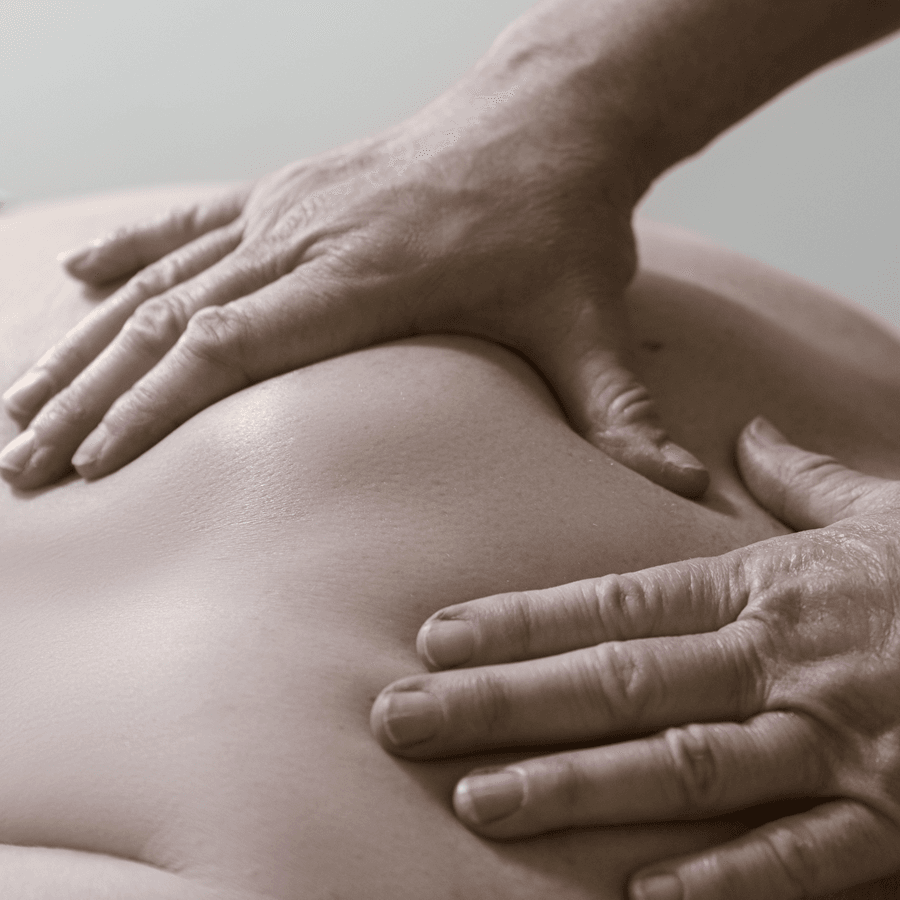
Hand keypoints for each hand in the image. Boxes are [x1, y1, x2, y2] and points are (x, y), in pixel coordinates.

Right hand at [0, 64, 705, 495]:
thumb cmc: (563, 227)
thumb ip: (623, 414)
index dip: (147, 410)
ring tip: (17, 400)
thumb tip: (685, 492)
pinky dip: (126, 255)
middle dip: (86, 398)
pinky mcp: (288, 190)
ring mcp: (287, 208)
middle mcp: (306, 237)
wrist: (550, 119)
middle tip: (20, 466)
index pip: (226, 350)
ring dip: (82, 344)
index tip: (87, 466)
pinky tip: (75, 277)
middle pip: (165, 323)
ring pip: (156, 279)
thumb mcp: (595, 324)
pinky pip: (187, 225)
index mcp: (364, 280)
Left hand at [371, 416, 899, 898]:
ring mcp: (834, 744)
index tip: (435, 638)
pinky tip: (638, 896)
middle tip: (402, 720)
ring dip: (575, 788)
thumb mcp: (880, 512)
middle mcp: (781, 660)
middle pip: (616, 682)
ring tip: (477, 802)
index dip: (521, 619)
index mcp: (765, 586)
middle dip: (503, 703)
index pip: (615, 600)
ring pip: (681, 766)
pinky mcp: (896, 821)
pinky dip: (720, 881)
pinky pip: (797, 858)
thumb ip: (799, 479)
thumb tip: (746, 432)